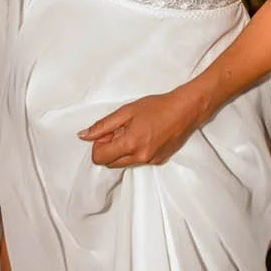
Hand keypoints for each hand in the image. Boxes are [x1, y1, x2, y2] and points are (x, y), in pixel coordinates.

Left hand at [81, 89, 205, 167]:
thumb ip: (103, 125)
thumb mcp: (126, 111)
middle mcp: (140, 157)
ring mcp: (150, 161)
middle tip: (120, 130)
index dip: (98, 144)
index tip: (107, 132)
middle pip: (109, 163)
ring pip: (123, 163)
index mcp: (130, 144)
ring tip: (134, 131)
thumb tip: (84, 136)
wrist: (186, 110)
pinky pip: (138, 161)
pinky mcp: (159, 161)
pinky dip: (136, 151)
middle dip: (109, 148)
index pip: (99, 158)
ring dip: (122, 150)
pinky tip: (146, 136)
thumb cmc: (158, 107)